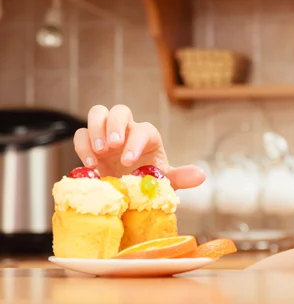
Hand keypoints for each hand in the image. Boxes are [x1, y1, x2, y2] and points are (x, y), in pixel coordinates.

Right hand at [73, 104, 204, 189]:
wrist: (127, 194)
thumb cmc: (148, 183)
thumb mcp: (165, 183)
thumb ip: (181, 177)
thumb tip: (201, 175)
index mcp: (148, 138)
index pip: (143, 130)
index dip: (135, 141)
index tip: (129, 162)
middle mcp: (127, 131)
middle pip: (120, 110)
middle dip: (115, 125)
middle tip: (112, 146)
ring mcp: (106, 135)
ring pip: (98, 112)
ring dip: (95, 129)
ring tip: (99, 152)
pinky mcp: (89, 144)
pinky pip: (81, 133)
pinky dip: (82, 145)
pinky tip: (90, 165)